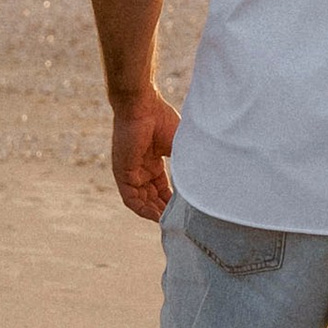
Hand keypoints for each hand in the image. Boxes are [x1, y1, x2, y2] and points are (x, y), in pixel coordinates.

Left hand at [109, 89, 179, 220]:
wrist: (143, 106)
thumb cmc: (162, 119)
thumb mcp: (179, 145)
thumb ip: (187, 163)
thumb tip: (205, 180)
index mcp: (153, 159)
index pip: (162, 187)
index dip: (172, 199)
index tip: (185, 209)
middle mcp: (140, 167)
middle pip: (152, 196)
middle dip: (164, 209)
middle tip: (178, 219)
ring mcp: (130, 170)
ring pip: (141, 200)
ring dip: (154, 212)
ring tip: (168, 221)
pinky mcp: (122, 172)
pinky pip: (130, 198)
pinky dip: (142, 209)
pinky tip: (156, 215)